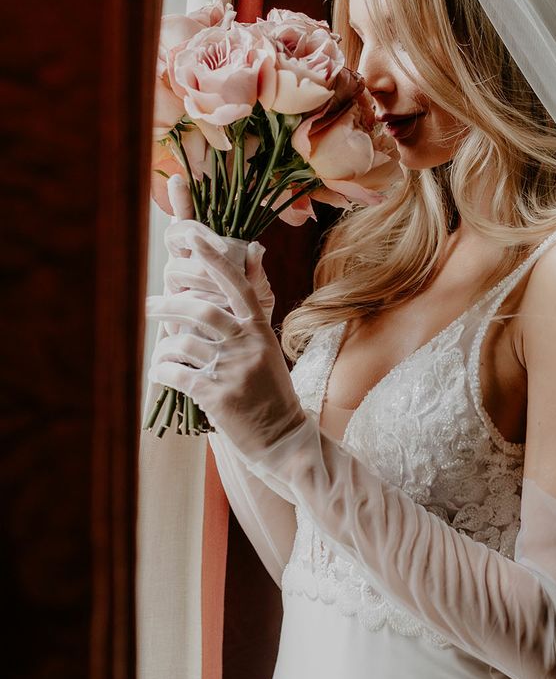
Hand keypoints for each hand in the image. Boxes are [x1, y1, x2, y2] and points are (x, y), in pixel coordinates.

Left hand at [145, 227, 305, 458]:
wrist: (284, 438)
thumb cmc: (271, 393)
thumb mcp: (268, 350)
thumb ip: (251, 316)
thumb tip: (253, 259)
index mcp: (261, 331)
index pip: (236, 287)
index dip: (214, 261)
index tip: (193, 239)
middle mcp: (248, 346)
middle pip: (200, 311)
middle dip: (167, 306)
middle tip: (147, 305)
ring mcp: (233, 371)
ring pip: (182, 345)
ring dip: (162, 348)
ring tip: (159, 354)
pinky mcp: (217, 396)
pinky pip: (176, 374)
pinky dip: (160, 371)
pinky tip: (158, 373)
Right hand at [162, 174, 275, 324]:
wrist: (238, 362)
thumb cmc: (248, 322)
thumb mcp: (259, 296)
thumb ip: (256, 273)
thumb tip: (257, 247)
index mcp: (205, 255)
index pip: (188, 221)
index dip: (181, 201)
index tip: (180, 179)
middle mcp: (183, 264)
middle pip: (178, 238)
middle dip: (202, 243)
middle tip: (226, 252)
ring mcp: (172, 286)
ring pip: (176, 269)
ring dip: (202, 278)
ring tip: (223, 298)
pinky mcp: (166, 312)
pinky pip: (173, 301)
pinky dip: (190, 306)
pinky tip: (198, 316)